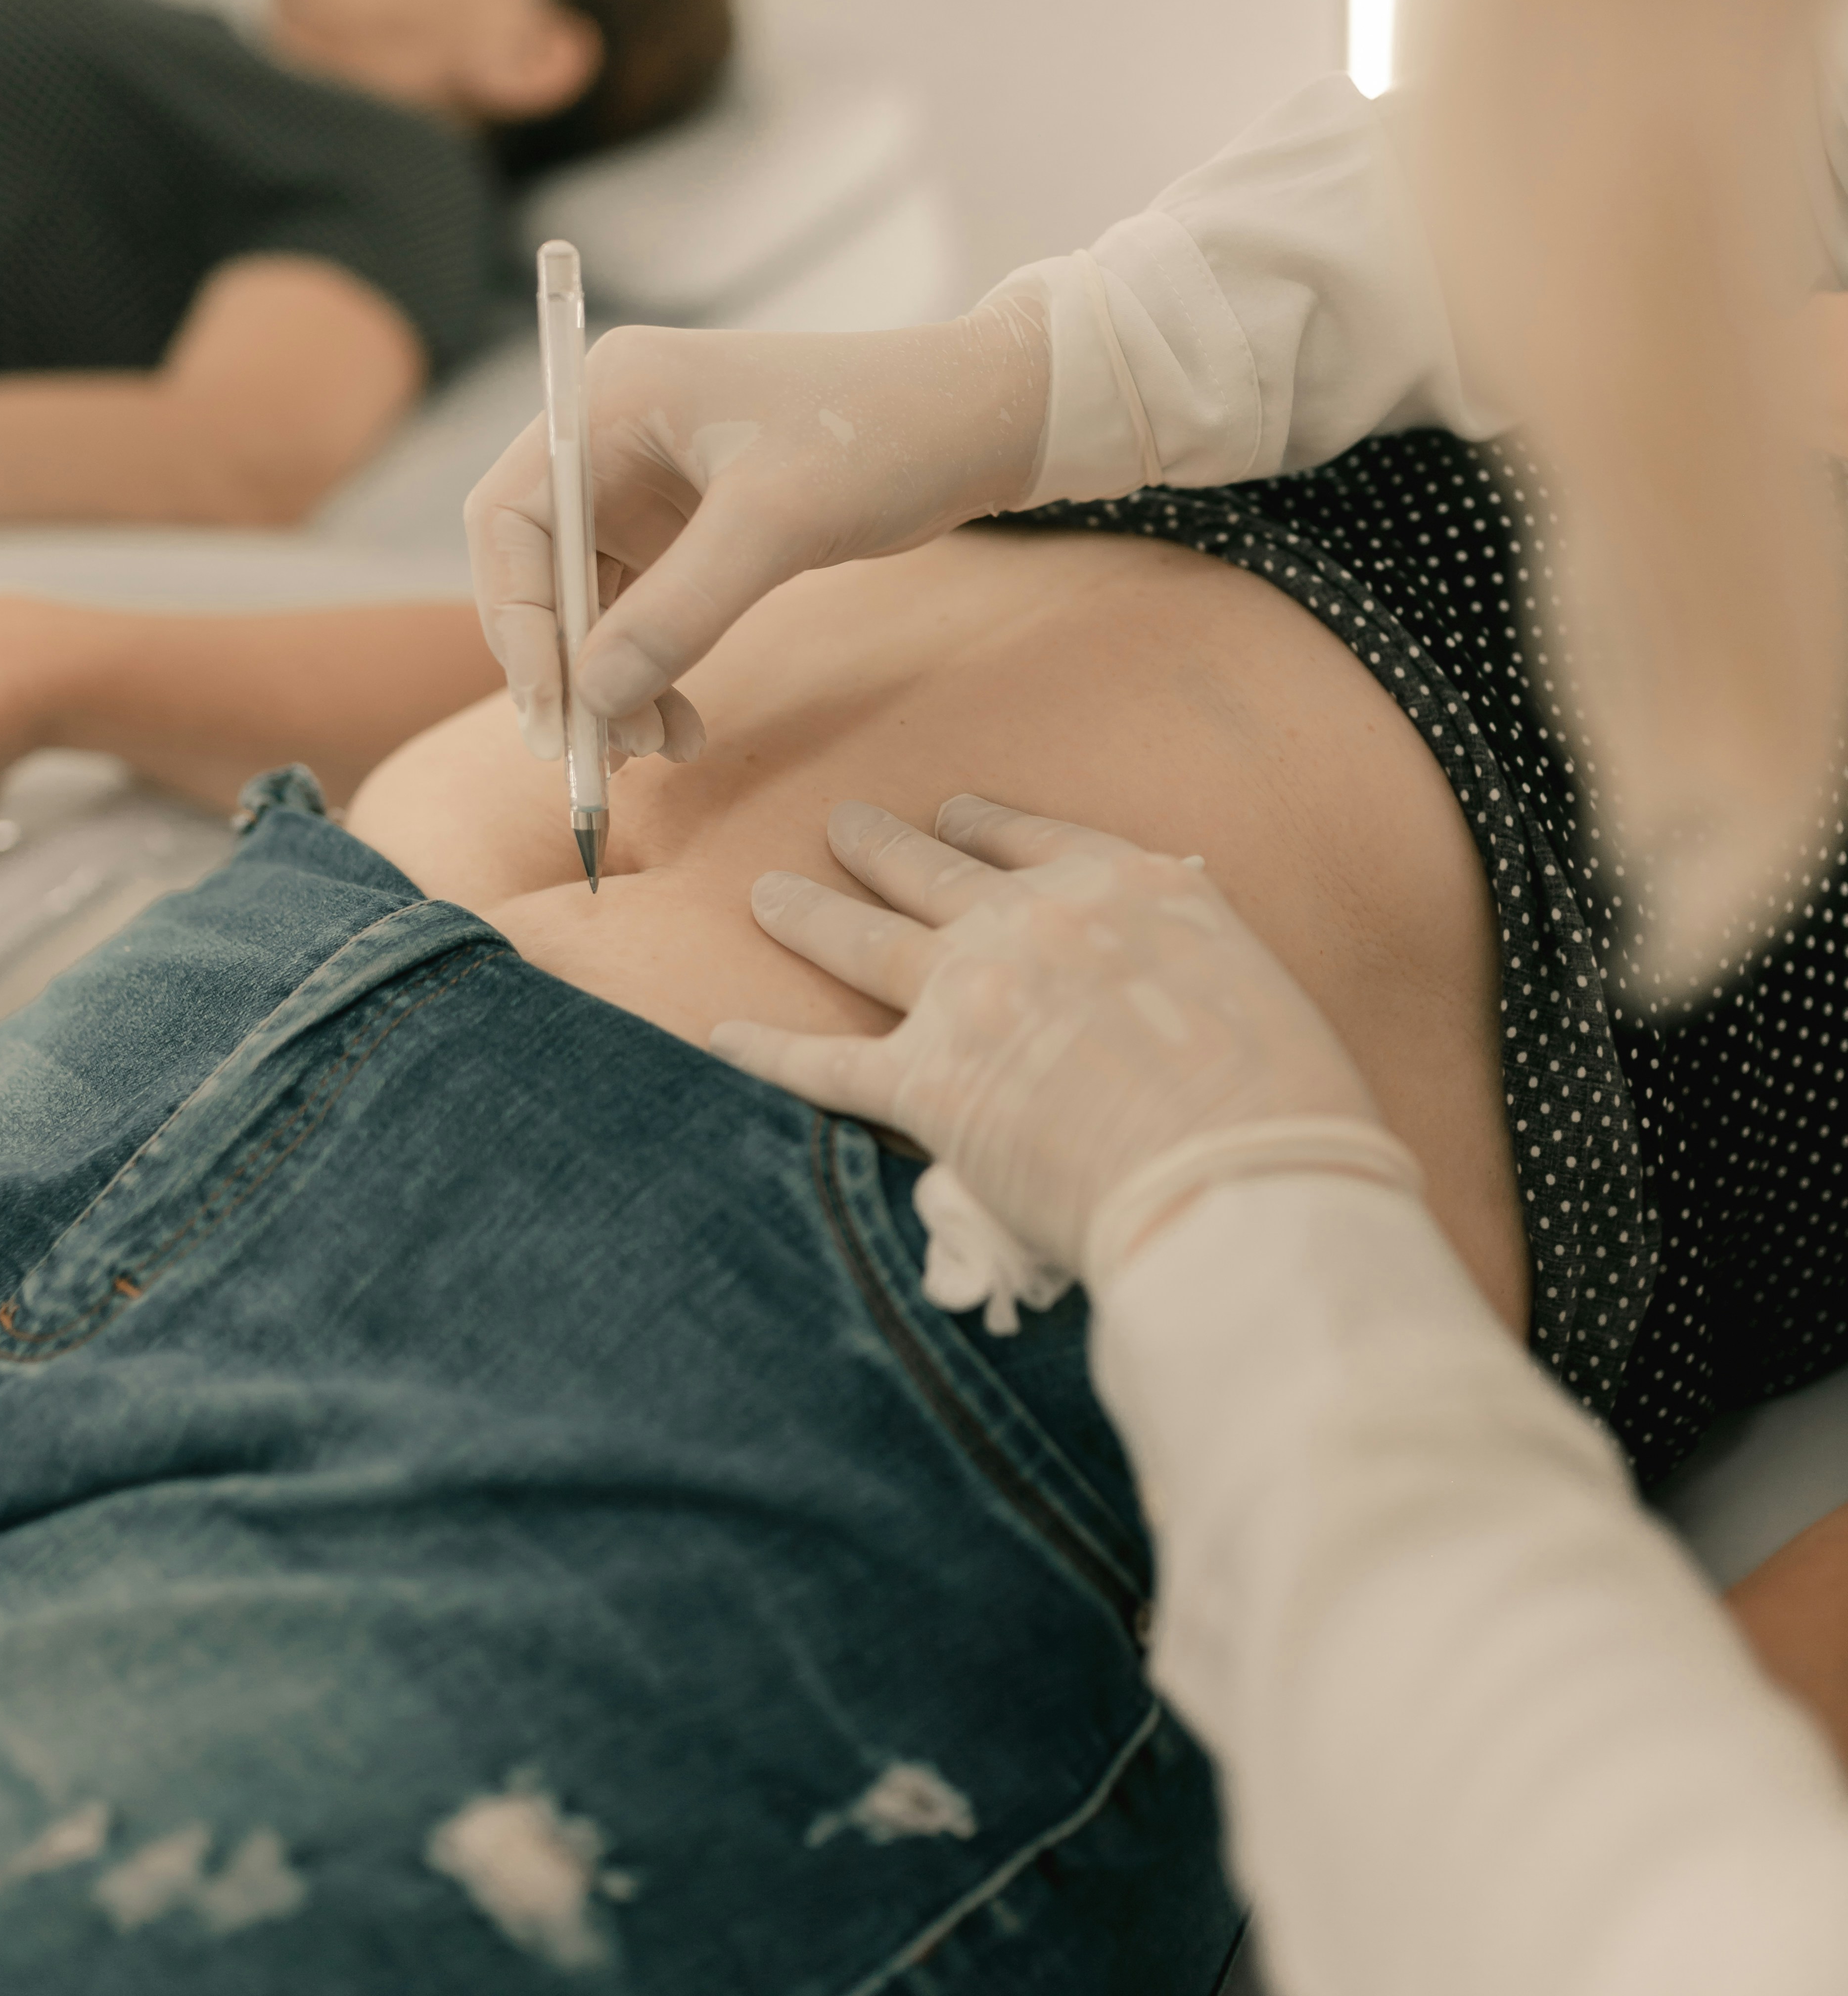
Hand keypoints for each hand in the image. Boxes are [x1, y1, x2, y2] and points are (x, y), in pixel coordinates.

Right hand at [464, 297, 1047, 763]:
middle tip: (596, 755)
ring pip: (592, 599)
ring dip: (610, 680)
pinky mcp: (692, 522)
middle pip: (540, 566)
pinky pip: (643, 608)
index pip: (510, 518)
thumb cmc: (881, 436)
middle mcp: (615, 434)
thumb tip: (594, 698)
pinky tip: (678, 724)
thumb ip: (680, 611)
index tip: (551, 711)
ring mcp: (651, 479)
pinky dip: (652, 667)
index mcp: (611, 398)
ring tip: (653, 750)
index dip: (517, 621)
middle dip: (565, 664)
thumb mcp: (777, 525)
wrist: (978, 419)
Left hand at [707, 794, 1375, 1283]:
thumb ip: (1183, 958)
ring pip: (863, 939)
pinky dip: (763, 1046)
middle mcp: (1031, 921)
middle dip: (880, 846)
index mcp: (1122, 887)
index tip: (955, 814)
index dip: (985, 825)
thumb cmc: (1280, 1103)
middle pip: (933, 871)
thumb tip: (1161, 961)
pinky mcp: (925, 1084)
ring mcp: (969, 995)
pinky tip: (716, 1032)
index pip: (1034, 837)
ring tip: (767, 895)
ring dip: (808, 913)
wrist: (1242, 1181)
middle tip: (845, 825)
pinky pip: (821, 1061)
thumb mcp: (1248, 986)